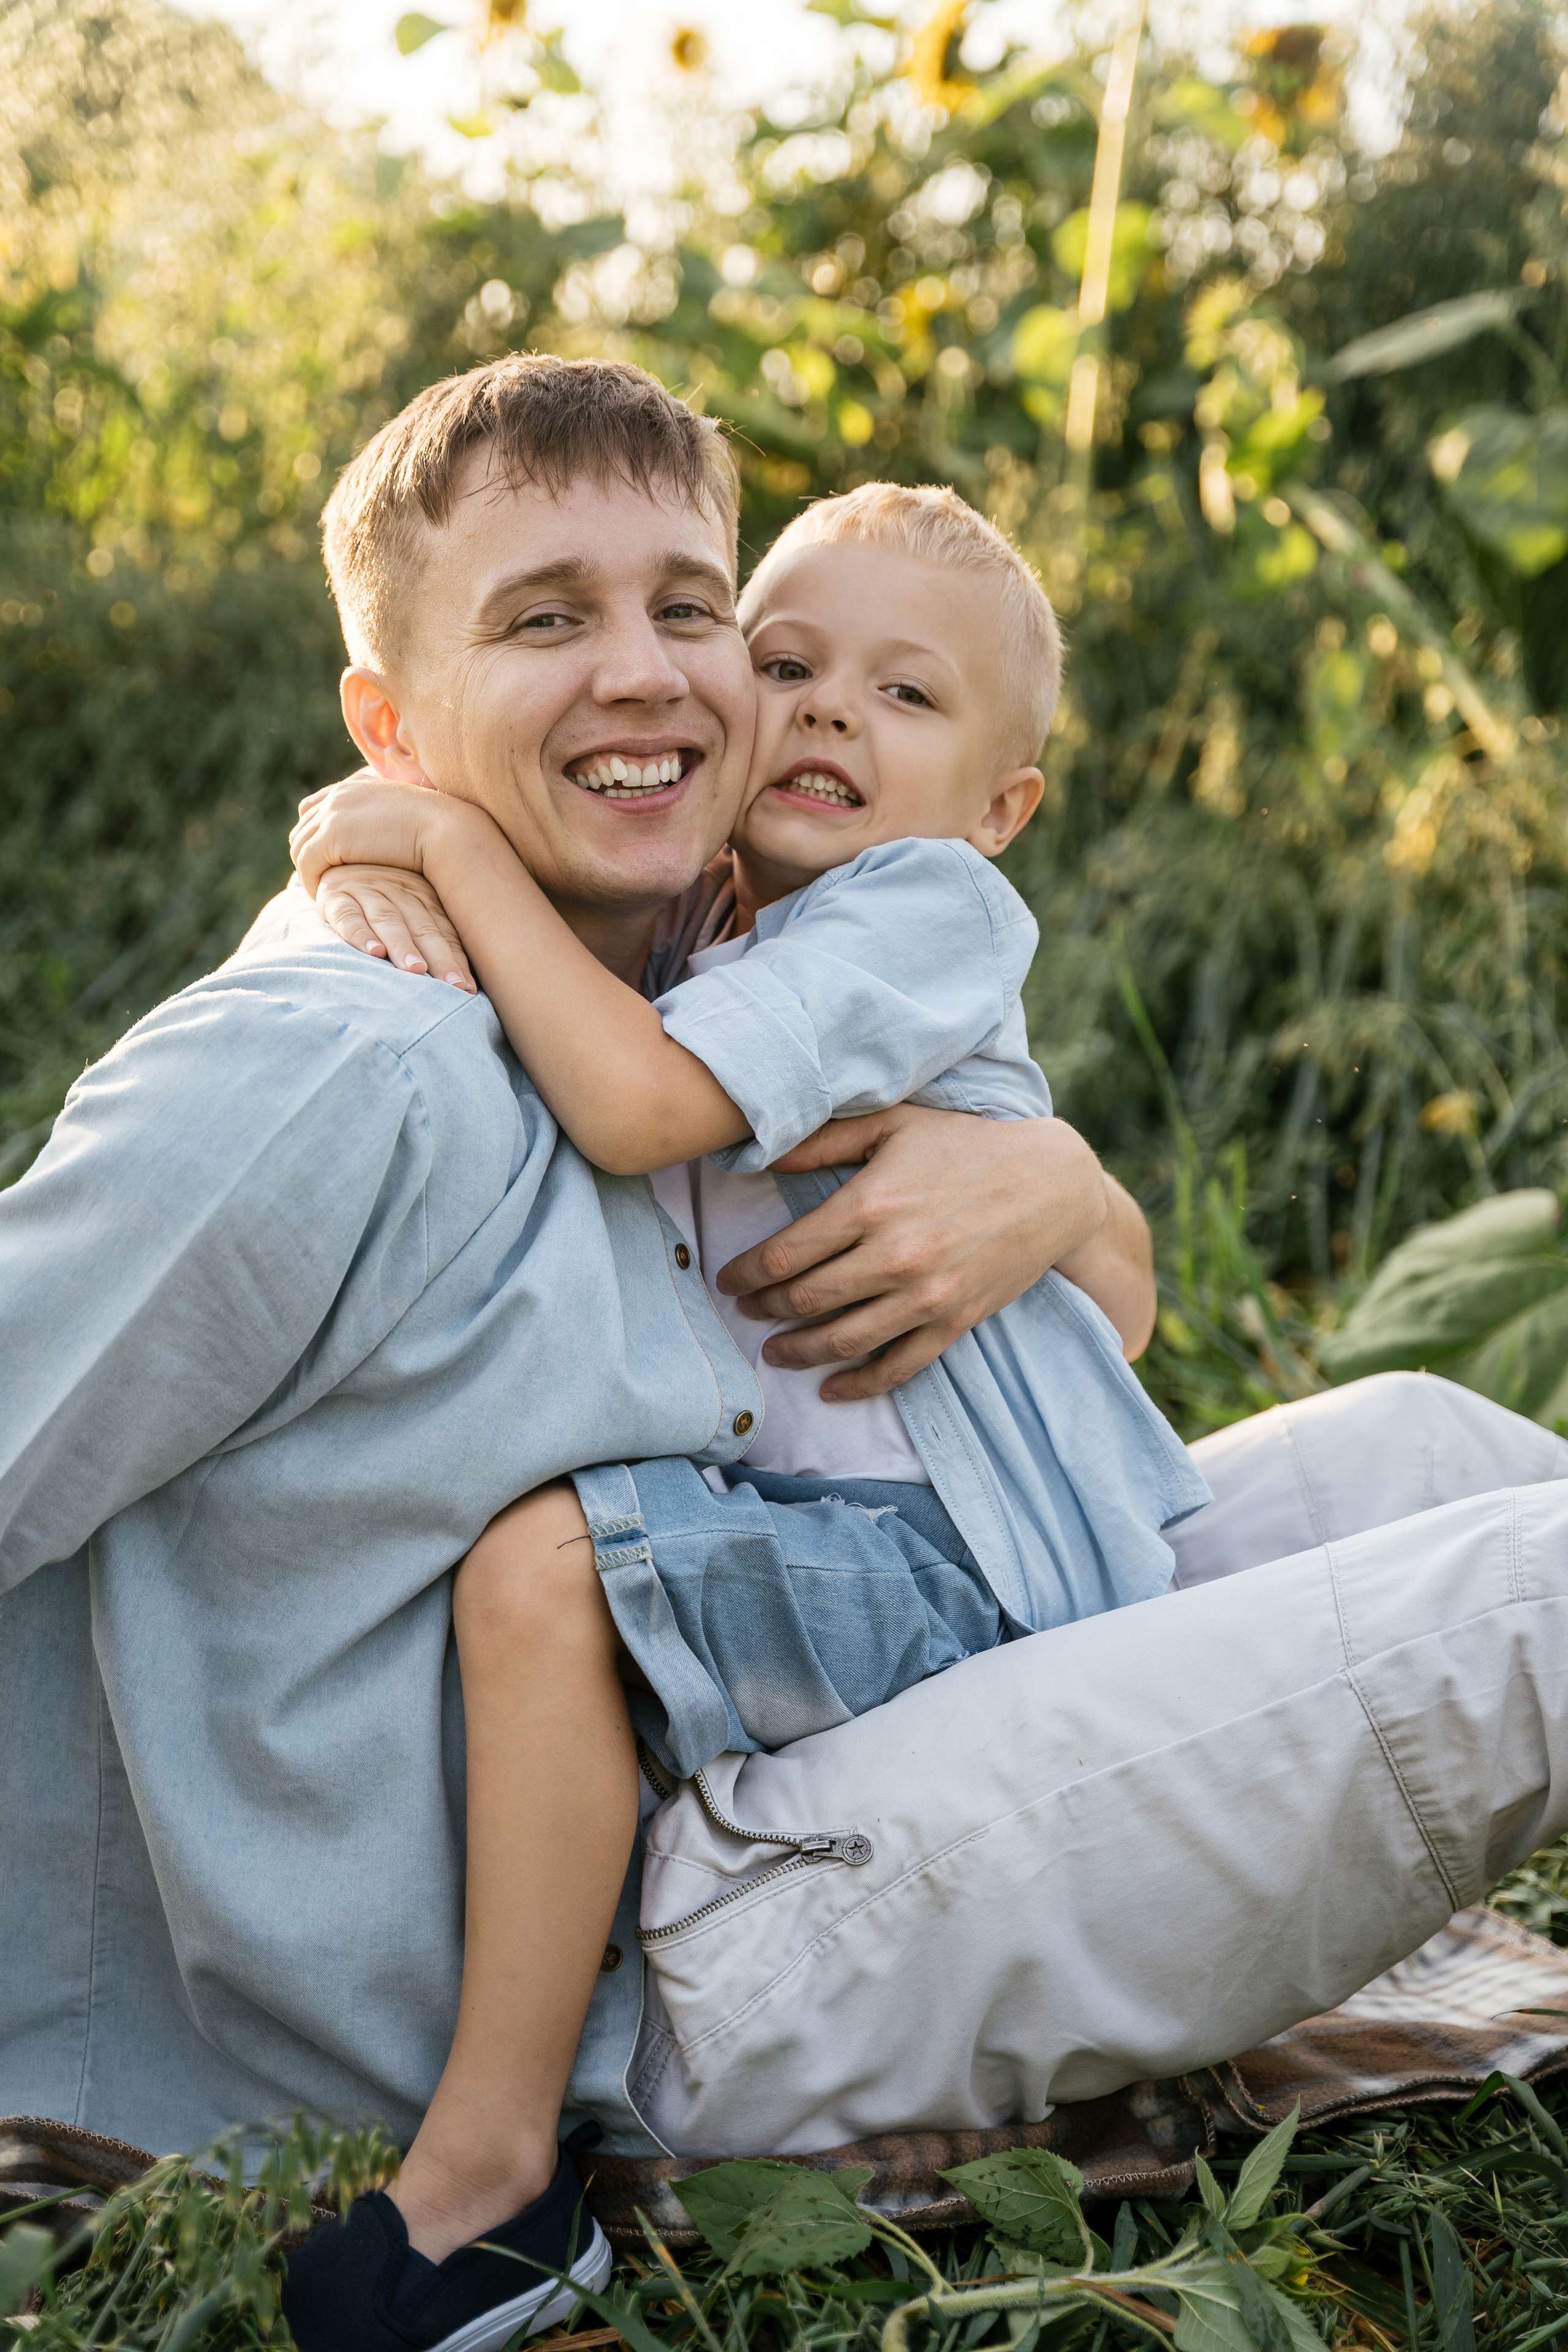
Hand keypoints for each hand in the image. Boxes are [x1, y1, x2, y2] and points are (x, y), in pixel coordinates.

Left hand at [290, 773, 483, 899]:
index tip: (325, 858)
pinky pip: (306, 863)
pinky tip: (324, 897)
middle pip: (303, 826)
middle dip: (307, 853)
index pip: (315, 806)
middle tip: (318, 880)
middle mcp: (339, 794)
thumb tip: (392, 832)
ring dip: (308, 870)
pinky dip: (310, 881)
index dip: (315, 833)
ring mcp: (332, 814)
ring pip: (300, 845)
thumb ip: (388, 817)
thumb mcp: (408, 814)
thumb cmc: (439, 829)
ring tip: (322, 891)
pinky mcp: (331, 837)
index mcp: (356, 785)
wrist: (446, 830)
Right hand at [317, 864, 475, 989]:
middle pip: (422, 927)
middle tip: (452, 984)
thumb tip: (466, 982)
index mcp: (423, 896)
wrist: (336, 858)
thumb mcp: (411, 907)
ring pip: (388, 920)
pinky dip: (361, 935)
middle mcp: (398, 891)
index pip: (443, 931)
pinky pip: (349, 916)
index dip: (456, 959)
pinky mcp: (335, 897)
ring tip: (416, 970)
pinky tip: (374, 952)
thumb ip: (435, 935)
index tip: (467, 988)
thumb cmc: (381, 895)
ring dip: (403, 946)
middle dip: (439, 957)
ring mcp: (367, 891)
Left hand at [715, 1104, 1118, 1398]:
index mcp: (871, 1205)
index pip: (786, 1254)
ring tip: (775, 1350)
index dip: (748, 1272)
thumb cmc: (967, 1145)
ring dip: (799, 1351)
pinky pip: (898, 1366)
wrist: (1052, 1183)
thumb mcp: (894, 1125)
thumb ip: (824, 1142)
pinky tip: (830, 1389)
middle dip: (766, 1308)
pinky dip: (859, 1385)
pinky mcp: (955, 1321)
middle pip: (806, 1299)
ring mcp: (926, 1295)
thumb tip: (760, 1156)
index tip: (728, 1278)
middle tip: (746, 1308)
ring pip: (843, 1340)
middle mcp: (894, 1256)